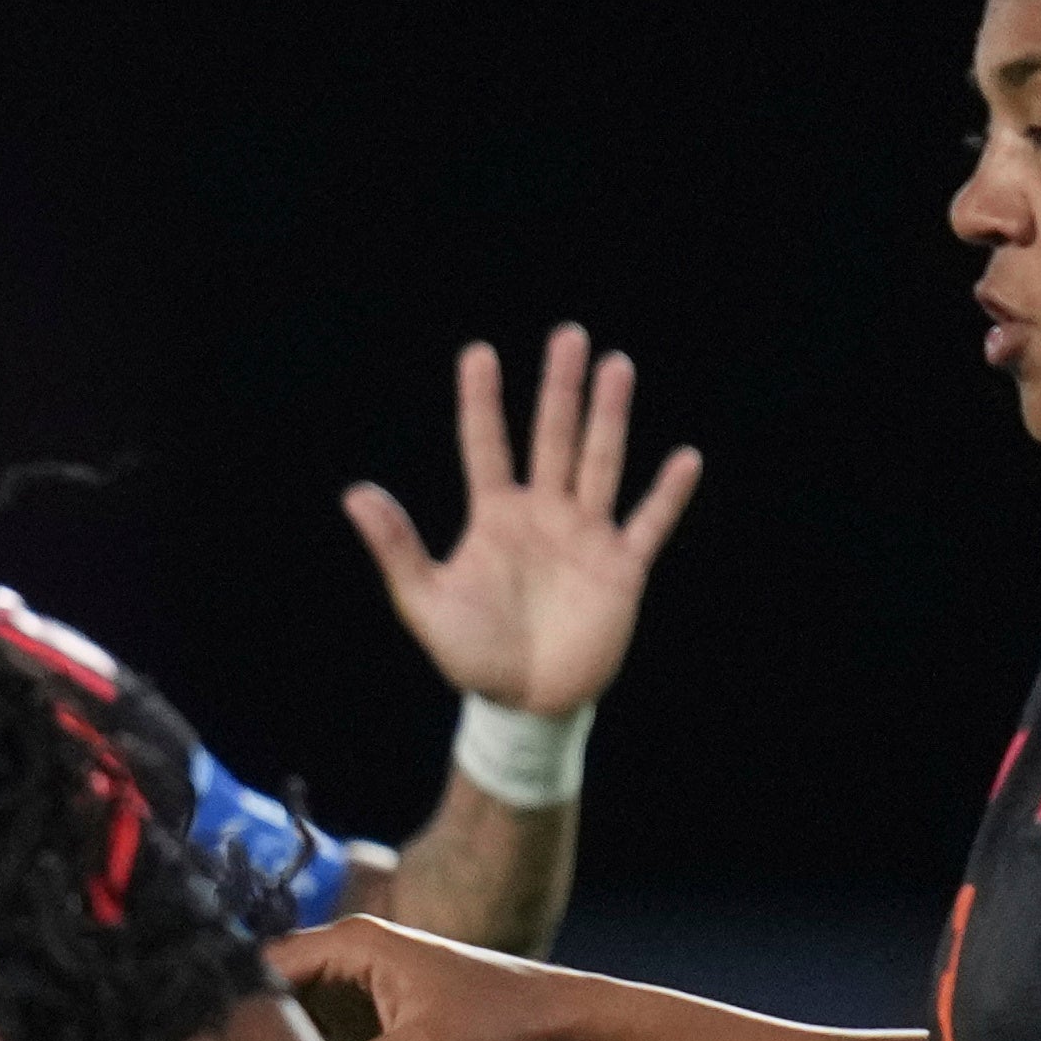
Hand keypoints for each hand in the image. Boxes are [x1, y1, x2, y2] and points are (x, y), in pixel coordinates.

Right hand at [268, 909, 593, 1040]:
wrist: (557, 1022)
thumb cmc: (500, 1026)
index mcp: (354, 942)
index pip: (261, 967)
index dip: (228, 1009)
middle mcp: (347, 948)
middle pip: (265, 986)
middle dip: (242, 1028)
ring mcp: (355, 974)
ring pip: (286, 1008)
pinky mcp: (366, 1001)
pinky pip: (312, 1023)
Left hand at [343, 327, 700, 718]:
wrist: (523, 705)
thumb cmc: (472, 655)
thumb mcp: (425, 602)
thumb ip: (397, 548)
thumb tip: (355, 494)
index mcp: (495, 518)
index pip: (487, 446)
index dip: (482, 402)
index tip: (479, 353)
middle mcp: (543, 515)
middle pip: (553, 438)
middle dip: (560, 389)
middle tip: (568, 335)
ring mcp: (585, 536)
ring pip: (601, 463)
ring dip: (609, 417)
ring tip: (616, 366)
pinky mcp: (621, 568)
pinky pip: (649, 523)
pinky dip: (666, 494)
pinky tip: (685, 458)